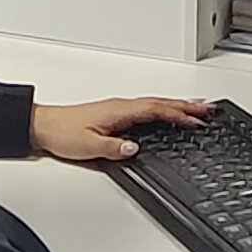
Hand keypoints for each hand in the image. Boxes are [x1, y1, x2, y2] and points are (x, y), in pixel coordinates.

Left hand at [29, 97, 211, 160]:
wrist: (43, 126)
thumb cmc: (62, 132)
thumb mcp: (89, 145)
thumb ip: (114, 148)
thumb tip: (134, 148)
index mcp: (119, 110)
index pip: (156, 109)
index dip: (178, 114)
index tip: (198, 119)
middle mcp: (121, 106)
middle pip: (160, 103)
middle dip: (185, 105)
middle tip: (208, 109)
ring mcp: (118, 109)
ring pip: (154, 104)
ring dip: (175, 106)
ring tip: (195, 108)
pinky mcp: (114, 115)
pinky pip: (145, 109)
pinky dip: (161, 110)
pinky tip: (165, 114)